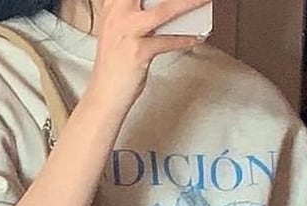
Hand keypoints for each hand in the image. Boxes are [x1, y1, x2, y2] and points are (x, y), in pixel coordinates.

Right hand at [87, 0, 210, 112]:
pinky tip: (195, 38)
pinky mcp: (138, 52)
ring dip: (187, 4)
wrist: (104, 95)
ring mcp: (127, 33)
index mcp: (112, 7)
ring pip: (164, 11)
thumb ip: (134, 15)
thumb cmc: (113, 66)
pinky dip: (184, 40)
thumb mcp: (119, 32)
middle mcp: (117, 15)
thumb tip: (164, 7)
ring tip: (202, 1)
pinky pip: (167, 42)